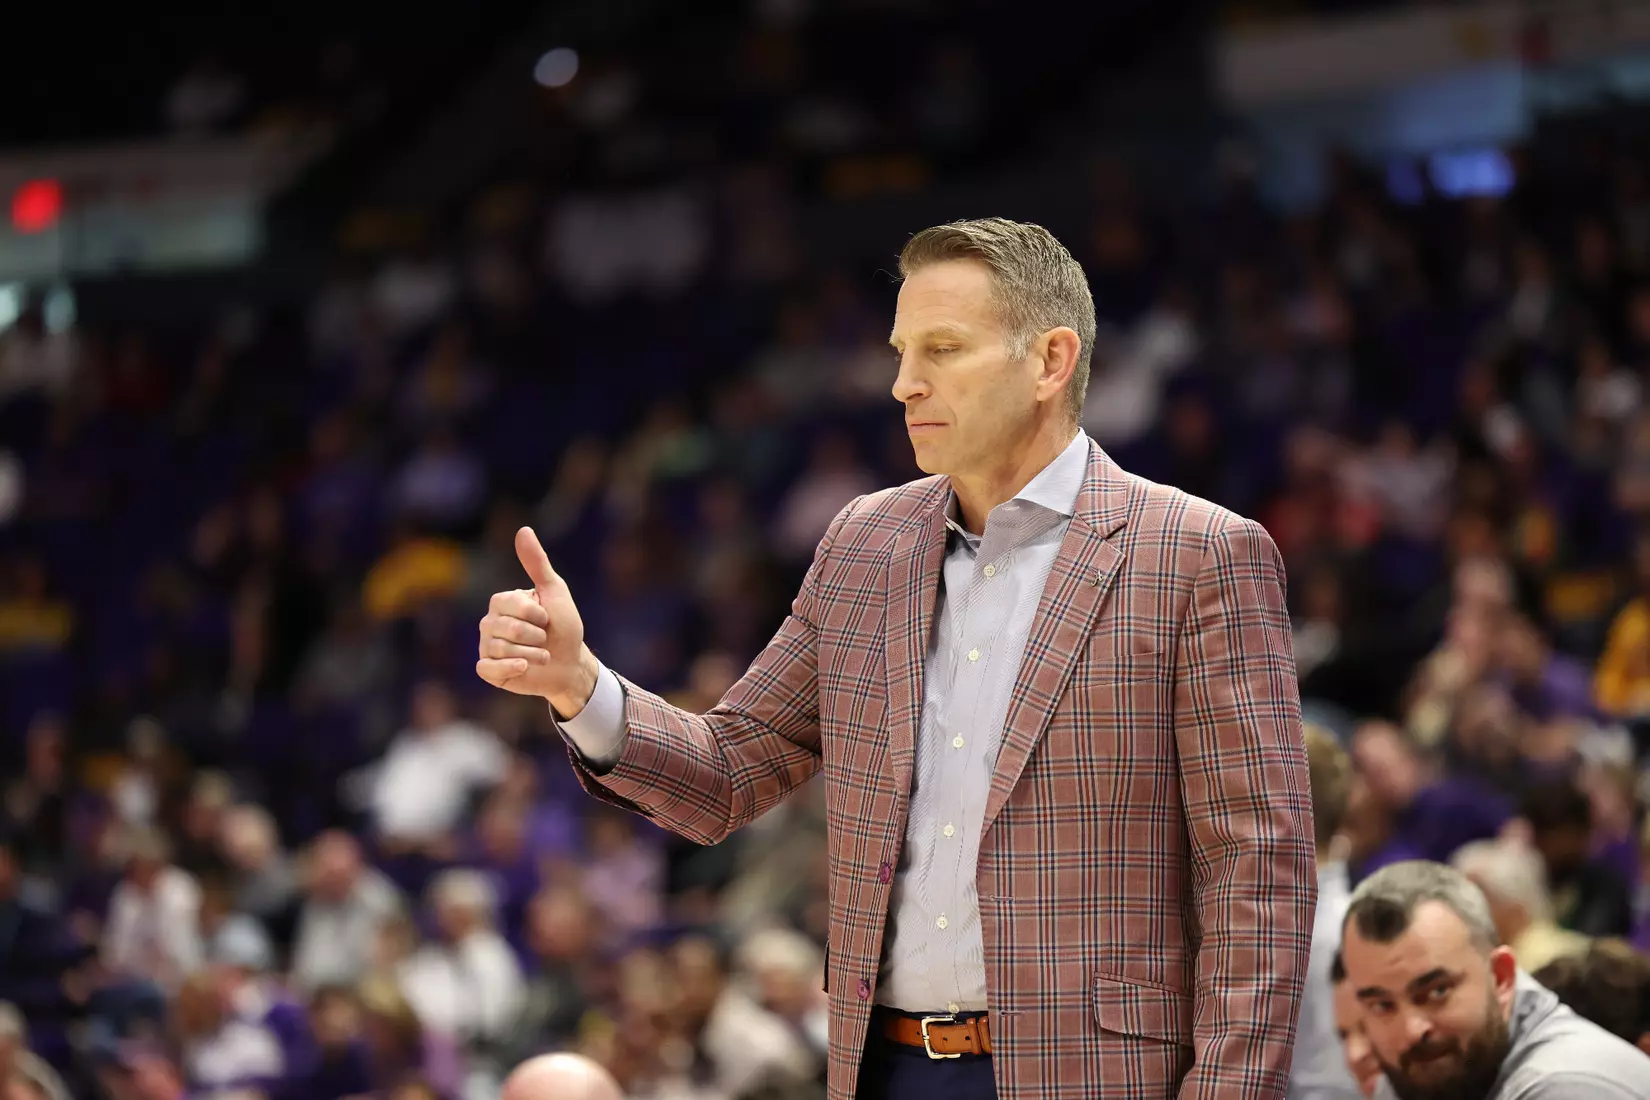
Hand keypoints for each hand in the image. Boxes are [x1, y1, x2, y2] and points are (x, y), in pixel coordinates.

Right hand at [477, 527, 598, 716]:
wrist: (570, 663)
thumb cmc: (563, 625)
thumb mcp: (554, 591)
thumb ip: (537, 563)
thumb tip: (523, 530)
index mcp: (502, 602)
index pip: (508, 604)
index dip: (534, 613)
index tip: (546, 618)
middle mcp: (490, 623)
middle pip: (506, 628)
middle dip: (535, 636)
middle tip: (545, 638)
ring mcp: (487, 647)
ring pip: (501, 650)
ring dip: (532, 654)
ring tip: (542, 654)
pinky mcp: (489, 671)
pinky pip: (488, 669)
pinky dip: (510, 668)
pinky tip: (525, 667)